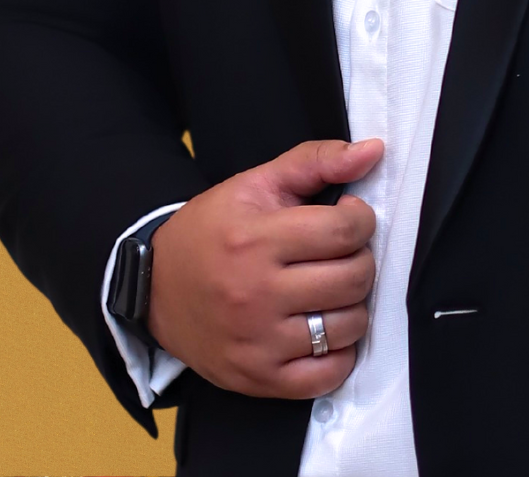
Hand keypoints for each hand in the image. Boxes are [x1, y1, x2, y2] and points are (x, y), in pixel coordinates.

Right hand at [147, 137, 383, 397]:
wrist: (154, 288)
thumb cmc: (214, 229)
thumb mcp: (258, 182)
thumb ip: (317, 161)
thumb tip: (374, 150)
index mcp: (257, 239)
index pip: (344, 231)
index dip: (360, 220)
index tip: (346, 218)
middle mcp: (256, 294)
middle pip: (353, 279)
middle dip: (360, 259)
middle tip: (341, 254)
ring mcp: (257, 343)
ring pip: (348, 327)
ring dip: (352, 305)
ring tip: (331, 289)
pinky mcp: (257, 378)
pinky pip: (326, 376)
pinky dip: (339, 354)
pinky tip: (325, 329)